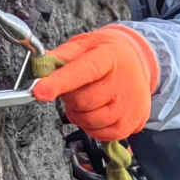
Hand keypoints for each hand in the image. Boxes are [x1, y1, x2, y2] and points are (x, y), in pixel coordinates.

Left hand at [34, 24, 159, 140]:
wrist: (139, 63)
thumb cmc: (109, 54)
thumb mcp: (85, 45)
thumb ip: (62, 56)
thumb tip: (41, 67)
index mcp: (108, 57)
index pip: (82, 72)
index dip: (59, 83)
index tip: (39, 92)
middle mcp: (123, 82)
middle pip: (83, 101)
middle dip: (70, 99)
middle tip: (75, 90)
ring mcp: (130, 105)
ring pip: (91, 121)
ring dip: (80, 115)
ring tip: (86, 102)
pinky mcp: (134, 122)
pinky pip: (104, 135)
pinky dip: (93, 128)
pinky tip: (95, 113)